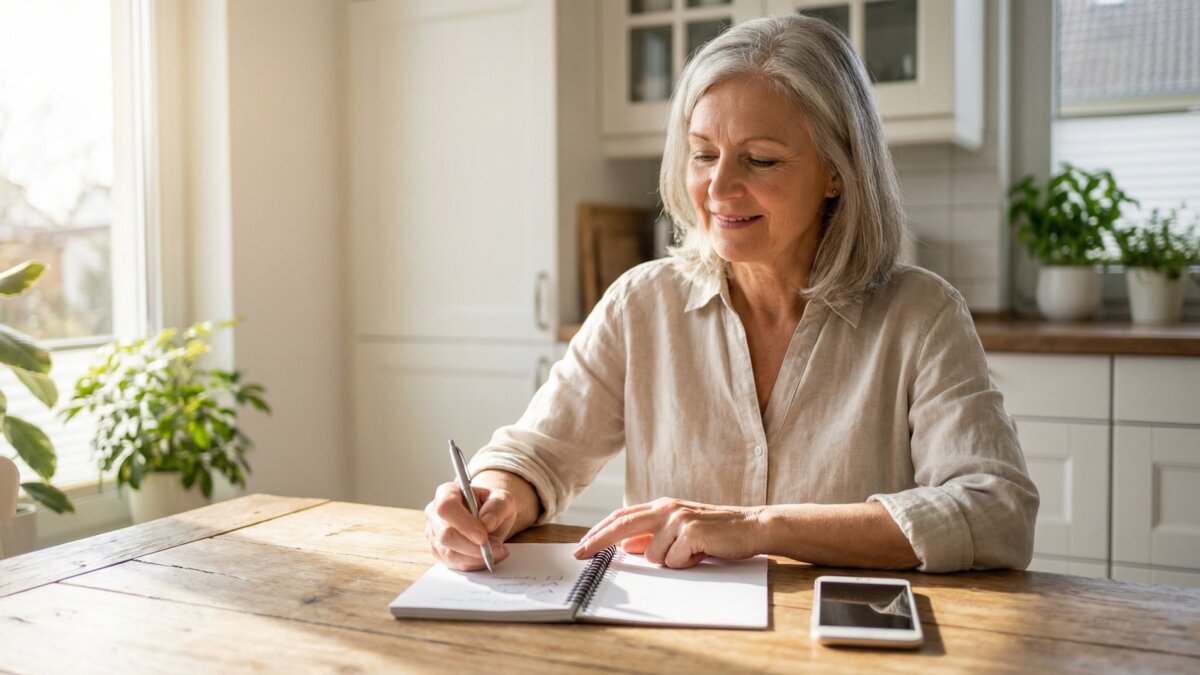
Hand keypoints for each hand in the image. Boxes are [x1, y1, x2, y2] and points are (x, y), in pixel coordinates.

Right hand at [424, 481, 517, 570]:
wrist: (489, 519)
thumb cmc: (492, 506)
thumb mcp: (503, 499)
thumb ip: (498, 506)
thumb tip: (487, 522)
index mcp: (447, 493)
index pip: (446, 507)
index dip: (463, 523)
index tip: (482, 536)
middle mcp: (435, 513)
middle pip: (445, 535)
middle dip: (472, 546)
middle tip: (496, 546)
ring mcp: (434, 534)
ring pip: (449, 553)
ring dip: (476, 556)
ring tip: (497, 550)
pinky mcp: (439, 552)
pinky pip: (455, 564)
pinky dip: (475, 563)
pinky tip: (488, 556)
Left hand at [573, 498, 765, 567]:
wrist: (752, 527)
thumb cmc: (716, 532)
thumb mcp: (680, 531)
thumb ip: (653, 537)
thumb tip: (625, 546)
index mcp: (662, 507)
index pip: (623, 517)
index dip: (599, 531)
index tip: (582, 545)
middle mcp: (667, 509)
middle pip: (622, 525)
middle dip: (598, 540)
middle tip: (580, 554)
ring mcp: (678, 519)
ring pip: (652, 554)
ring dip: (670, 562)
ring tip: (692, 554)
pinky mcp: (691, 532)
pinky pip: (673, 561)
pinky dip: (685, 564)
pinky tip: (701, 554)